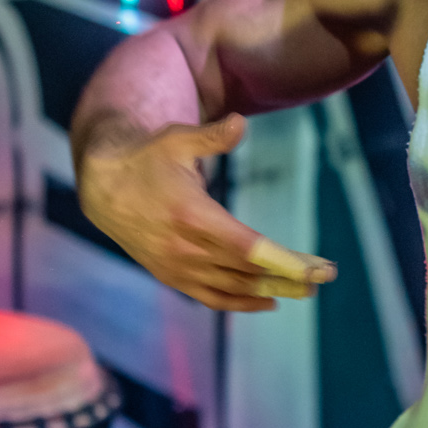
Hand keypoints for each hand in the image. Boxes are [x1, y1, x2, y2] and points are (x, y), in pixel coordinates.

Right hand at [76, 114, 336, 311]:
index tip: (318, 269)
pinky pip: (211, 298)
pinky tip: (269, 301)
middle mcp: (185, 248)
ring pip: (233, 289)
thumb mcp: (177, 139)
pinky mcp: (171, 276)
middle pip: (248, 272)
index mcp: (191, 215)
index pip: (249, 248)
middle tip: (324, 276)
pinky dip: (241, 303)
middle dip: (290, 276)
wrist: (103, 188)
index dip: (286, 262)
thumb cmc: (147, 158)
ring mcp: (176, 267)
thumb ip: (212, 136)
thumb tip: (240, 123)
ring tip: (306, 290)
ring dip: (272, 290)